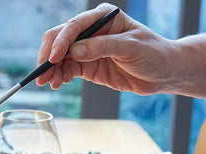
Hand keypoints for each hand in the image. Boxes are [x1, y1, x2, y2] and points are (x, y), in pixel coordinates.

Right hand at [35, 3, 176, 94]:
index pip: (74, 26)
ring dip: (52, 70)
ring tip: (50, 83)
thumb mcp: (130, 47)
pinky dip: (59, 76)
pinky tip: (58, 84)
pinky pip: (67, 69)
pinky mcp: (87, 66)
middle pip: (60, 39)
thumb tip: (75, 51)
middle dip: (49, 56)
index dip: (61, 42)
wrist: (163, 72)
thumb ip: (102, 47)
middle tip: (42, 75)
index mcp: (103, 17)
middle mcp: (92, 30)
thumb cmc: (153, 53)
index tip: (52, 59)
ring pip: (60, 57)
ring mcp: (88, 49)